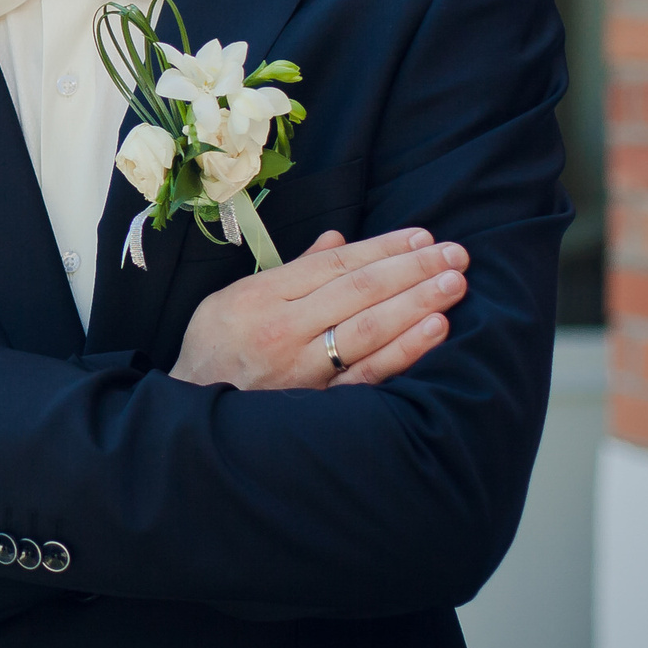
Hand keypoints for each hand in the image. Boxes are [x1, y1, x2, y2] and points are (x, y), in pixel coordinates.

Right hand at [175, 228, 467, 389]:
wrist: (192, 410)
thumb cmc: (215, 350)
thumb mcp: (235, 298)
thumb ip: (290, 271)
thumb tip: (338, 242)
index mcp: (261, 297)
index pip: (334, 266)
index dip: (382, 248)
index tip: (421, 237)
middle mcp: (283, 329)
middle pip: (359, 291)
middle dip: (412, 269)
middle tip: (455, 254)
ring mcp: (303, 368)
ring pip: (370, 328)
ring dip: (418, 302)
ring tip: (456, 283)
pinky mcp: (318, 402)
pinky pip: (369, 373)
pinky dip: (405, 350)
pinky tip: (435, 328)